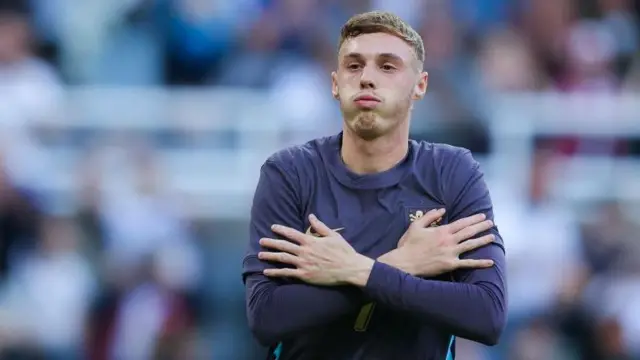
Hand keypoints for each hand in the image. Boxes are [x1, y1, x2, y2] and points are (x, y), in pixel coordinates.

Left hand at [258, 214, 373, 285]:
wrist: (350, 268)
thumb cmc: (343, 251)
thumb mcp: (333, 235)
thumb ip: (320, 226)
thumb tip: (311, 216)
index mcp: (311, 241)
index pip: (292, 233)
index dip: (281, 229)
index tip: (272, 227)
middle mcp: (304, 251)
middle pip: (284, 245)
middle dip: (271, 242)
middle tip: (261, 241)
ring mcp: (303, 264)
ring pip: (283, 258)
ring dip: (270, 256)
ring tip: (260, 255)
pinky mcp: (304, 275)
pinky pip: (287, 273)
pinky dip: (276, 272)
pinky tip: (266, 272)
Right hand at [380, 208, 494, 276]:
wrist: (404, 262)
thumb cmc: (408, 244)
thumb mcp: (416, 225)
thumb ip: (429, 216)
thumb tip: (442, 210)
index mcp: (441, 230)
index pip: (461, 223)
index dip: (473, 219)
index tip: (482, 216)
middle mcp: (449, 240)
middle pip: (469, 232)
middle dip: (481, 226)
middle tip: (491, 223)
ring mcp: (451, 253)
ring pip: (471, 245)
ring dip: (483, 240)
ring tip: (492, 236)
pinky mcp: (450, 264)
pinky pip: (468, 264)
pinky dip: (480, 263)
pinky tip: (490, 262)